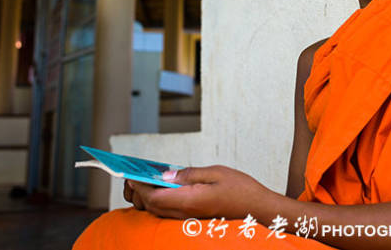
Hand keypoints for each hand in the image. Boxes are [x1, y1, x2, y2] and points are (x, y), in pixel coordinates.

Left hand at [125, 165, 272, 219]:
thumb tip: (165, 175)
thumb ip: (188, 174)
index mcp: (189, 201)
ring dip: (147, 198)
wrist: (259, 209)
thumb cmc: (241, 189)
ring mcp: (189, 218)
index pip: (153, 197)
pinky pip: (168, 212)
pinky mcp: (192, 219)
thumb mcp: (215, 173)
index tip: (132, 174)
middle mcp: (185, 213)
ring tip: (146, 180)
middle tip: (135, 176)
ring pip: (157, 212)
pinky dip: (159, 201)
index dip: (139, 186)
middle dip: (138, 192)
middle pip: (151, 207)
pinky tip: (163, 188)